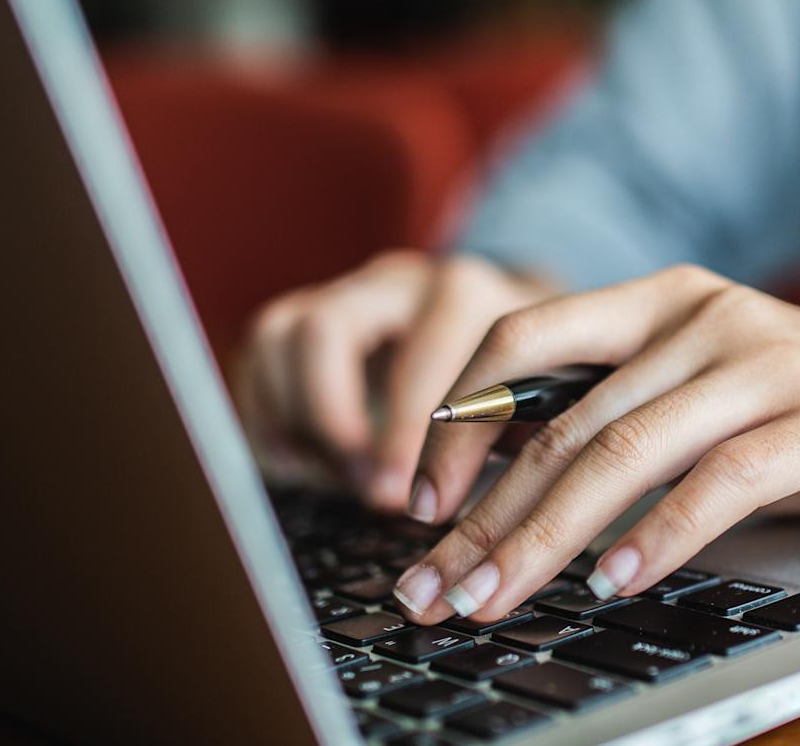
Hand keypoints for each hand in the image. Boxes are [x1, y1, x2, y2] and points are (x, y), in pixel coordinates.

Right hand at [235, 251, 558, 510]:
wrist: (516, 328)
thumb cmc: (528, 378)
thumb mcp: (536, 400)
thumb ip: (508, 438)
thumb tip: (471, 516)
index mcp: (463, 294)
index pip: (421, 352)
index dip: (406, 433)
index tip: (407, 498)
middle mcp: (399, 282)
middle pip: (325, 330)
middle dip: (333, 421)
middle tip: (363, 486)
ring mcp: (349, 292)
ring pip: (282, 336)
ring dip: (296, 417)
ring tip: (337, 475)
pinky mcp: (314, 314)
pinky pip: (263, 353)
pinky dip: (270, 413)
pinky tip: (306, 460)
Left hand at [389, 264, 799, 624]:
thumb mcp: (710, 394)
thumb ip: (625, 412)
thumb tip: (502, 490)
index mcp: (663, 298)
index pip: (523, 337)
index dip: (456, 421)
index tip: (418, 507)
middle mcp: (705, 313)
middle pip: (564, 420)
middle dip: (487, 516)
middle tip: (436, 587)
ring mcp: (765, 360)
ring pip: (624, 452)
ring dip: (548, 538)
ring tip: (499, 599)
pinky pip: (718, 481)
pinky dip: (656, 538)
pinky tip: (614, 582)